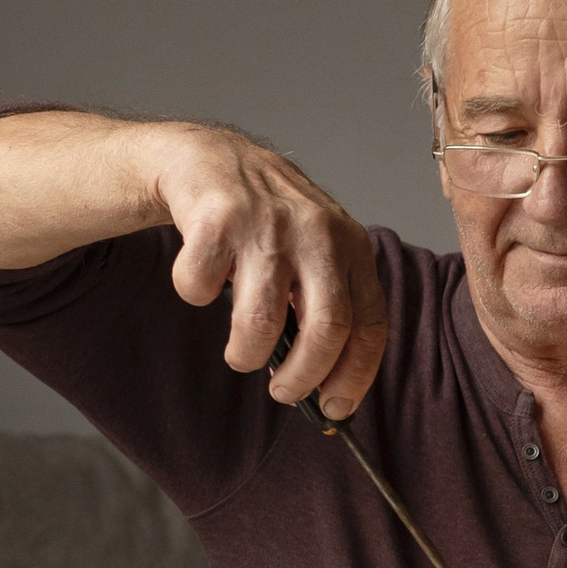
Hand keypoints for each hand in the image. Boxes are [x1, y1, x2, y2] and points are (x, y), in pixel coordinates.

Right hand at [154, 124, 388, 416]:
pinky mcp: (217, 219)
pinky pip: (203, 290)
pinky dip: (196, 295)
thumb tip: (327, 390)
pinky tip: (203, 277)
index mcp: (352, 247)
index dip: (355, 376)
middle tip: (283, 394)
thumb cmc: (267, 223)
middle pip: (327, 329)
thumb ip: (325, 307)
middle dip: (302, 379)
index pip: (370, 325)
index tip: (335, 408)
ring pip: (261, 322)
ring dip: (246, 354)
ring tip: (240, 353)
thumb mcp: (314, 253)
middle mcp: (318, 233)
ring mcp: (268, 224)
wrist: (210, 159)